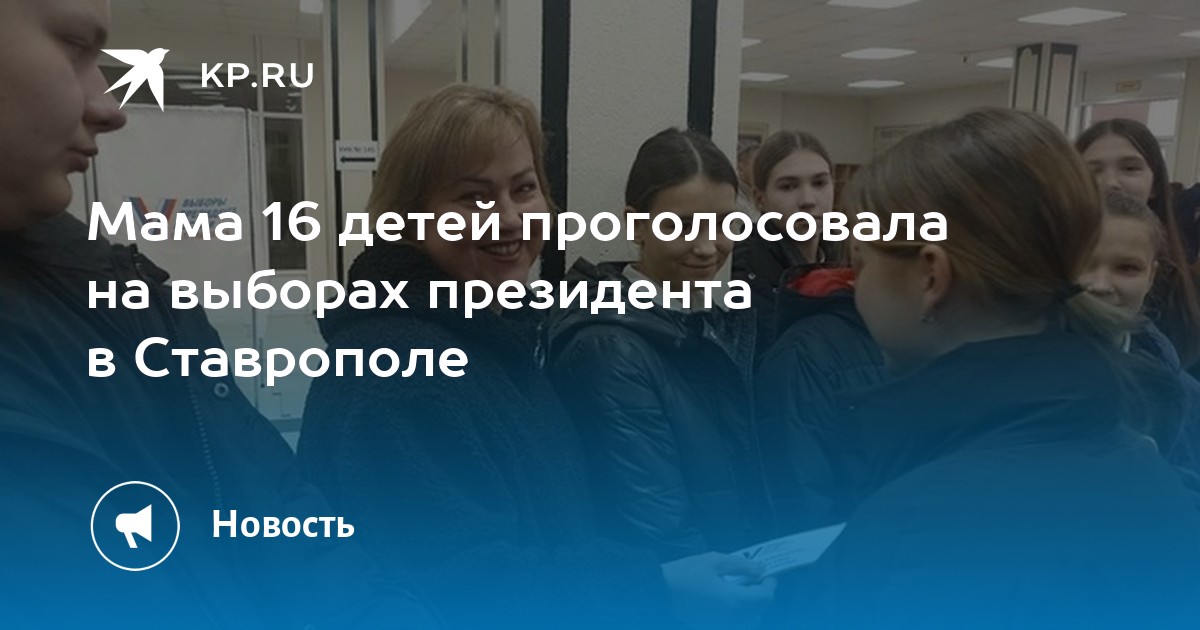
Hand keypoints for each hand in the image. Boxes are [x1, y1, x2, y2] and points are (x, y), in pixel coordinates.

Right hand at [661, 552, 776, 629]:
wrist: (658, 591)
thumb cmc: (684, 573)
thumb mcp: (714, 561)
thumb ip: (741, 565)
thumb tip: (760, 569)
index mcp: (733, 600)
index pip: (765, 597)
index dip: (770, 585)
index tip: (768, 575)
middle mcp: (731, 618)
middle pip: (759, 611)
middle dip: (763, 595)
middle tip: (756, 580)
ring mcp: (721, 625)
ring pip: (749, 622)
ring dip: (753, 608)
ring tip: (744, 592)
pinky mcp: (711, 626)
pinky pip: (734, 624)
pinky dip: (740, 615)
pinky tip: (730, 601)